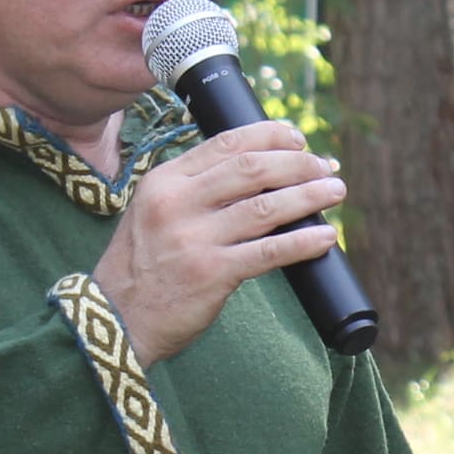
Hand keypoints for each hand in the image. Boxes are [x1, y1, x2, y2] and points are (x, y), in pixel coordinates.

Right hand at [89, 126, 344, 362]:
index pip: (226, 143)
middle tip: (326, 166)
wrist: (116, 318)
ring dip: (309, 195)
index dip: (270, 136)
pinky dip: (303, 242)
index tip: (298, 139)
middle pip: (252, 168)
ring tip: (336, 190)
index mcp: (165, 180)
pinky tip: (326, 236)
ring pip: (266, 206)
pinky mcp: (212, 273)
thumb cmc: (143, 266)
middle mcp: (178, 203)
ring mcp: (194, 238)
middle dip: (298, 163)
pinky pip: (269, 252)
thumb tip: (257, 171)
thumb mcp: (153, 212)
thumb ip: (194, 190)